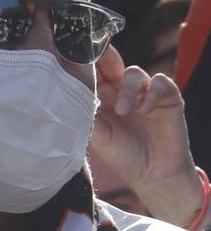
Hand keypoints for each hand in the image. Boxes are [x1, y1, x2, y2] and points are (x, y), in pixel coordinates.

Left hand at [92, 46, 201, 225]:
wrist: (154, 174)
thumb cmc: (122, 155)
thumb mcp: (97, 137)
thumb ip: (85, 115)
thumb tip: (64, 97)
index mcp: (102, 99)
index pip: (93, 75)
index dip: (85, 65)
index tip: (75, 57)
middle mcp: (123, 93)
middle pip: (112, 65)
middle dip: (105, 59)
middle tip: (99, 59)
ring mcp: (145, 94)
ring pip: (133, 73)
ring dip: (127, 89)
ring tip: (123, 111)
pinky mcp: (168, 98)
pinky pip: (160, 83)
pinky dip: (151, 93)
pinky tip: (144, 111)